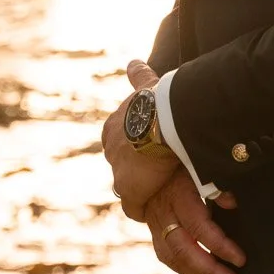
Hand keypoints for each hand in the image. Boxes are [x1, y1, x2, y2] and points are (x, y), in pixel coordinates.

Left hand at [100, 60, 173, 223]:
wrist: (163, 120)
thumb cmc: (159, 101)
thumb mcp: (147, 84)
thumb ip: (139, 75)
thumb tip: (133, 62)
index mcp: (113, 125)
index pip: (117, 137)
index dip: (131, 142)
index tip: (142, 144)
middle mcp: (111, 147)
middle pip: (120, 161)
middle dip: (133, 164)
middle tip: (151, 167)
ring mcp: (118, 170)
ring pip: (126, 182)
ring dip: (138, 186)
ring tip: (154, 190)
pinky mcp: (128, 189)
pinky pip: (133, 205)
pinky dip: (142, 207)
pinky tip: (150, 212)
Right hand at [145, 167, 245, 273]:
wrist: (150, 157)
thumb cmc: (185, 162)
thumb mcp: (201, 167)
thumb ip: (218, 185)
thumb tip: (233, 202)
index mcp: (178, 194)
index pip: (199, 227)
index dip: (220, 246)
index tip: (240, 258)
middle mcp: (163, 212)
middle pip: (183, 250)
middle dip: (209, 270)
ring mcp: (154, 222)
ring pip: (171, 257)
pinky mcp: (153, 229)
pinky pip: (165, 255)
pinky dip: (183, 268)